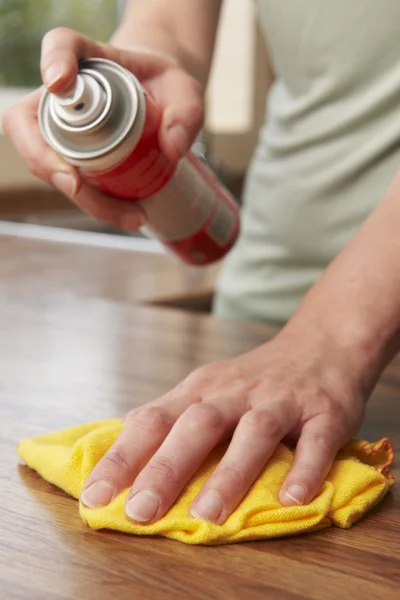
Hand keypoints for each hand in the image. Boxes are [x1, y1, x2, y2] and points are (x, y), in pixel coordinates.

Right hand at [1, 28, 203, 230]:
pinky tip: (127, 215)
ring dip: (80, 195)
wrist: (161, 102)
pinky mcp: (69, 156)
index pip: (62, 45)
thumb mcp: (186, 94)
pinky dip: (94, 204)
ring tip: (130, 215)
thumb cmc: (167, 90)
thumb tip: (172, 148)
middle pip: (30, 121)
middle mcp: (65, 93)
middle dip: (46, 159)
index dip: (54, 61)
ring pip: (45, 161)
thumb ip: (187, 113)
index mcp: (90, 58)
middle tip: (79, 186)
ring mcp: (61, 127)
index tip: (60, 83)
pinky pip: (68, 182)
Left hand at [80, 325, 365, 523]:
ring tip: (207, 514)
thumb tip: (121, 446)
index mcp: (200, 389)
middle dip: (166, 468)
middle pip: (197, 425)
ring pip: (253, 433)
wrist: (318, 345)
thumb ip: (170, 416)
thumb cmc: (252, 379)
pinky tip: (293, 500)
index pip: (153, 419)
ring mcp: (280, 400)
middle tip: (141, 511)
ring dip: (230, 473)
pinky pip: (315, 440)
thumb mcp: (206, 388)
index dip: (123, 457)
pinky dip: (305, 468)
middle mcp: (235, 392)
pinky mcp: (323, 412)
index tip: (95, 496)